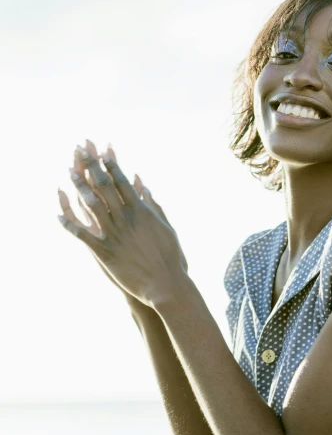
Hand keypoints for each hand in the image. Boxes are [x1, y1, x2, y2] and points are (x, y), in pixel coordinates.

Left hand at [57, 140, 189, 308]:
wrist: (165, 284)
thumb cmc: (170, 257)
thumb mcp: (165, 227)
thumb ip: (153, 206)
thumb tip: (143, 187)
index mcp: (141, 211)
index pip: (122, 182)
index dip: (110, 165)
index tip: (101, 151)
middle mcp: (125, 219)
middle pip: (104, 187)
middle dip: (91, 166)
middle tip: (81, 150)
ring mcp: (114, 234)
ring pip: (91, 205)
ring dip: (78, 186)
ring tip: (68, 171)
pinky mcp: (104, 251)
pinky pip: (82, 234)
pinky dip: (69, 224)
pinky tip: (58, 215)